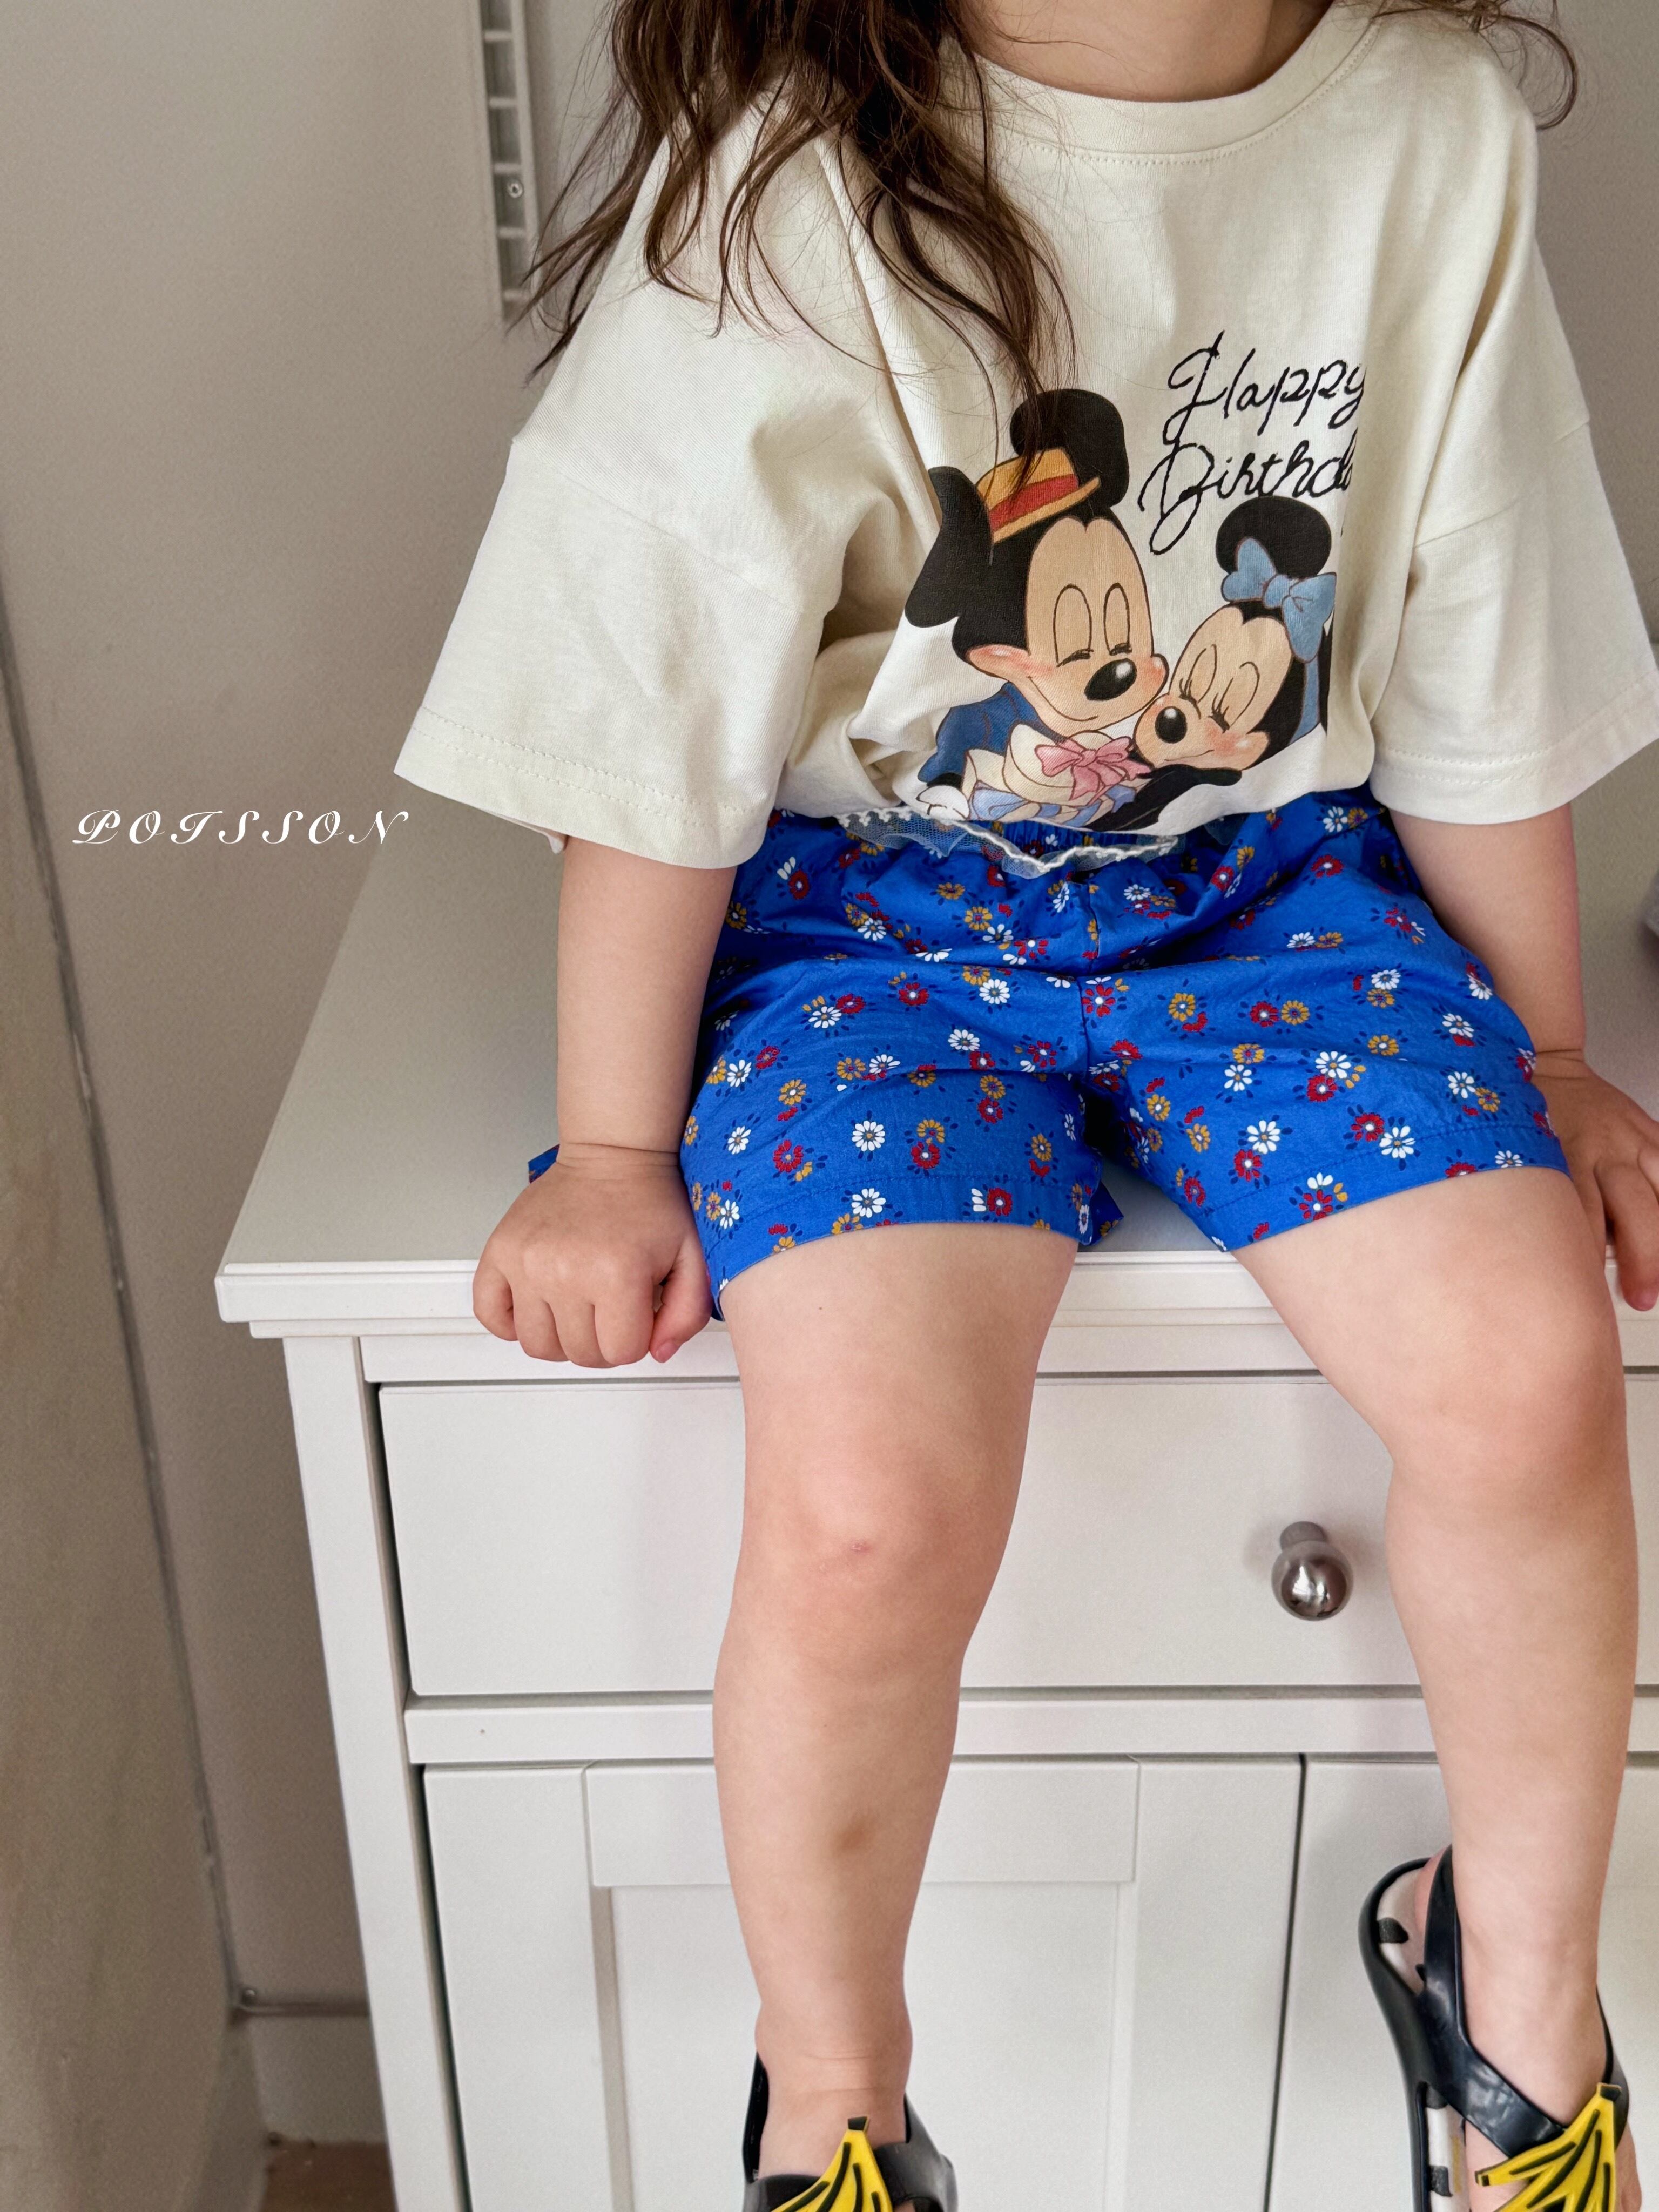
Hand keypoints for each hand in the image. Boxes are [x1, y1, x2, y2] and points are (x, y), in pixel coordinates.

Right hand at [472, 1141, 711, 1365]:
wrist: (612, 1156)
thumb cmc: (649, 1203)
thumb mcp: (691, 1257)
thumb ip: (687, 1313)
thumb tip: (658, 1352)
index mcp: (616, 1274)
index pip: (620, 1352)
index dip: (635, 1339)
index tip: (638, 1314)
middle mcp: (564, 1271)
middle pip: (579, 1353)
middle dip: (602, 1342)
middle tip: (610, 1311)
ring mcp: (526, 1263)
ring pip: (537, 1345)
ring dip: (561, 1338)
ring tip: (578, 1310)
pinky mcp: (500, 1252)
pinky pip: (490, 1314)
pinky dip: (510, 1323)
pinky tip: (537, 1308)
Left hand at [1532, 1049, 1658, 1309]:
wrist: (1543, 1064)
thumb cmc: (1524, 1121)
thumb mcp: (1515, 1160)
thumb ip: (1533, 1205)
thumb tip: (1546, 1258)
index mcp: (1560, 1156)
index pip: (1577, 1217)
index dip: (1583, 1259)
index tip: (1586, 1295)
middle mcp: (1601, 1148)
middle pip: (1631, 1210)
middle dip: (1640, 1258)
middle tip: (1640, 1296)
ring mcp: (1632, 1139)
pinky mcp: (1650, 1131)